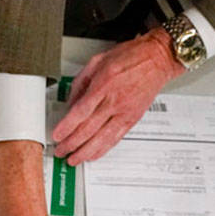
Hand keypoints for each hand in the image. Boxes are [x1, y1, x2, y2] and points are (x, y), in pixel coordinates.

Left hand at [51, 27, 184, 164]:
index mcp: (103, 84)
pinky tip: (93, 155)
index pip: (81, 112)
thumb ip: (81, 83)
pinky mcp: (133, 119)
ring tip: (74, 159)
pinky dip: (103, 149)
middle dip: (71, 143)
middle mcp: (114, 101)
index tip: (56, 135)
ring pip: (102, 138)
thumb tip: (70, 103)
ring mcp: (125, 112)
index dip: (66, 127)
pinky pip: (116, 138)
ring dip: (85, 152)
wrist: (157, 59)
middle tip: (60, 150)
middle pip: (89, 129)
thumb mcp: (98, 61)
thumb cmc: (130, 56)